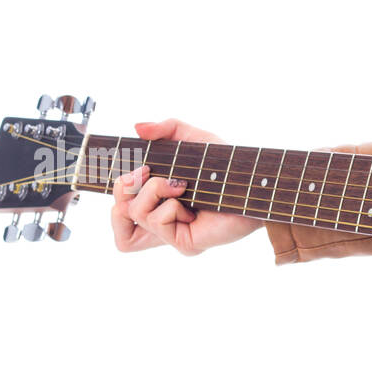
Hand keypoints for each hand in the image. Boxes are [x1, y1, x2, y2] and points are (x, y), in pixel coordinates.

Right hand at [111, 118, 262, 254]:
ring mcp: (173, 235)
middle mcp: (164, 222)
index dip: (117, 191)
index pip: (121, 211)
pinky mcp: (184, 244)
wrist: (254, 184)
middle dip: (123, 187)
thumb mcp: (194, 139)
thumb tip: (137, 127)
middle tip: (146, 172)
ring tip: (180, 185)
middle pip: (118, 216)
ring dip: (153, 190)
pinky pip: (157, 221)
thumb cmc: (228, 166)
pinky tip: (191, 204)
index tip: (133, 169)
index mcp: (160, 203)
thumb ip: (166, 129)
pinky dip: (170, 205)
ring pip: (134, 214)